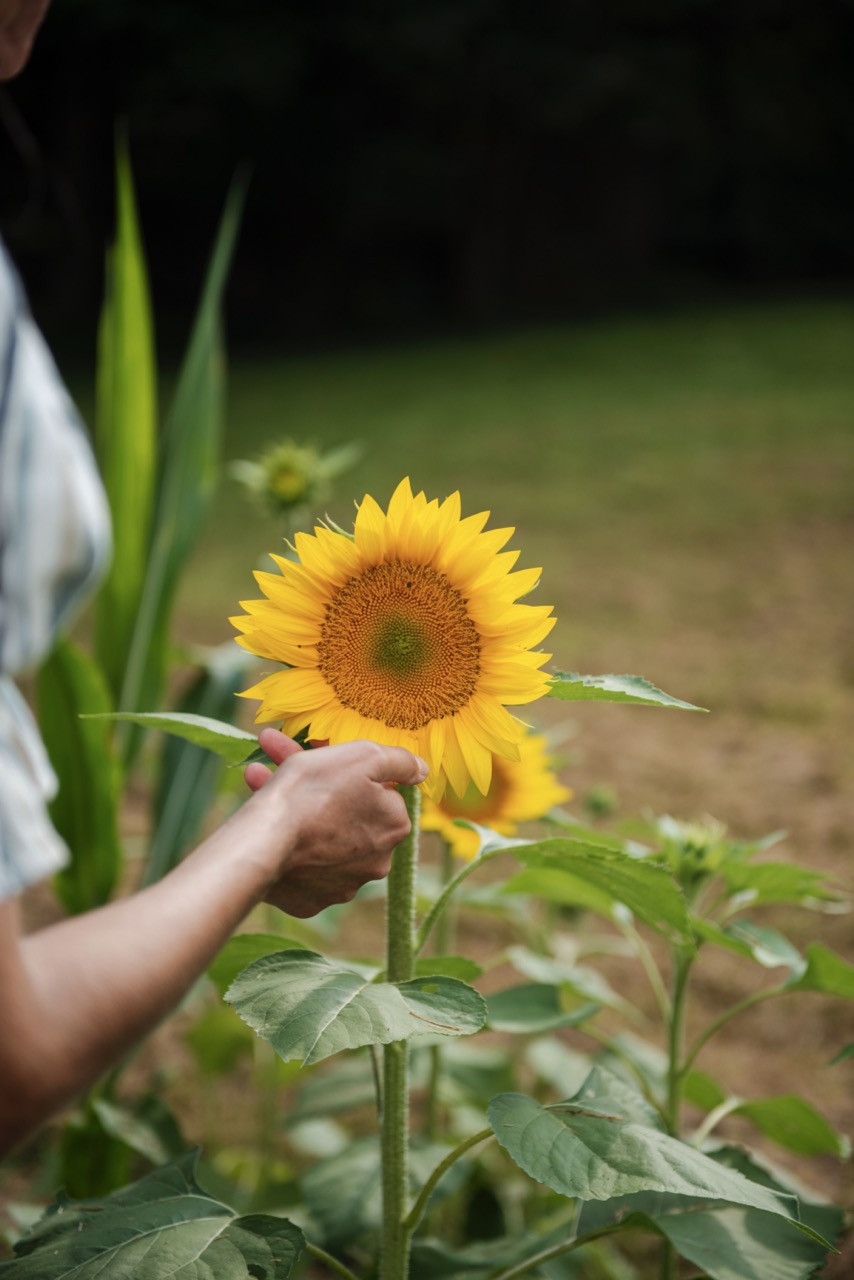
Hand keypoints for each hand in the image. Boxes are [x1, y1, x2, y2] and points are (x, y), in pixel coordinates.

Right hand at [244, 728, 427, 916]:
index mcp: (395, 826)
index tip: (324, 762)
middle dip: (321, 792)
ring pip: (324, 839)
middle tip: (286, 769)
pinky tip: (269, 827)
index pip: (380, 793)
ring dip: (301, 816)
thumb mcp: (363, 756)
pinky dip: (290, 848)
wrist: (265, 841)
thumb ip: (400, 761)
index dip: (351, 774)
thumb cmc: (315, 791)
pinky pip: (303, 867)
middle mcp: (377, 861)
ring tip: (261, 784)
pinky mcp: (311, 902)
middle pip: (350, 815)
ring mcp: (343, 886)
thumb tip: (422, 770)